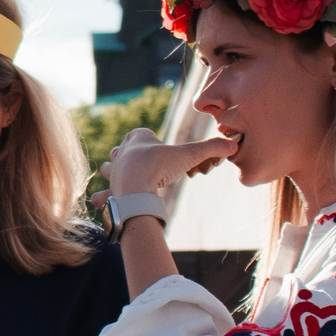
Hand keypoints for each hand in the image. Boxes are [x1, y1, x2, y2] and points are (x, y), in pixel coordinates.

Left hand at [107, 127, 234, 199]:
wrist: (137, 188)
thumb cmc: (159, 166)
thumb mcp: (189, 155)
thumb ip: (210, 149)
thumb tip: (232, 145)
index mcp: (137, 139)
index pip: (141, 133)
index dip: (149, 139)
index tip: (160, 148)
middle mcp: (122, 153)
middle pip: (123, 150)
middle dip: (130, 155)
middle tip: (144, 164)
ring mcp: (114, 172)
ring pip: (111, 168)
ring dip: (115, 173)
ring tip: (123, 179)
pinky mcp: (111, 191)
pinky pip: (104, 195)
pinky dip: (104, 199)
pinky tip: (102, 202)